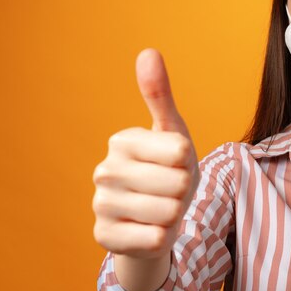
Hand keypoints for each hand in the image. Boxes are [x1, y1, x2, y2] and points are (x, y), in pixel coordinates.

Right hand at [92, 48, 198, 258]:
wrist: (156, 218)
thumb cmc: (168, 169)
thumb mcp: (172, 132)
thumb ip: (160, 96)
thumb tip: (148, 51)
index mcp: (122, 140)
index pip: (181, 152)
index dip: (189, 163)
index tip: (175, 164)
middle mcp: (104, 170)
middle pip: (177, 184)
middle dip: (183, 191)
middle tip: (169, 190)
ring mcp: (101, 204)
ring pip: (169, 213)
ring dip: (174, 215)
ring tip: (162, 209)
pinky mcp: (104, 236)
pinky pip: (153, 239)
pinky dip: (162, 237)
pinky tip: (149, 229)